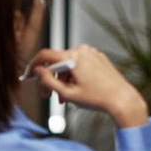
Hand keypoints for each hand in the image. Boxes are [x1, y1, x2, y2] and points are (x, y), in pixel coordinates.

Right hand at [28, 45, 148, 127]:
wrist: (122, 99)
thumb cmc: (96, 98)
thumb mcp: (67, 93)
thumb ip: (48, 81)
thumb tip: (37, 71)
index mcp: (73, 57)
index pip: (45, 55)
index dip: (33, 65)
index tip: (28, 75)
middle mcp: (82, 51)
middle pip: (57, 62)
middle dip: (50, 79)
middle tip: (46, 95)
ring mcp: (91, 53)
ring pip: (68, 65)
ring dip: (62, 80)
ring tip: (64, 98)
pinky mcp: (98, 58)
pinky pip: (80, 64)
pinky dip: (74, 76)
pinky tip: (76, 90)